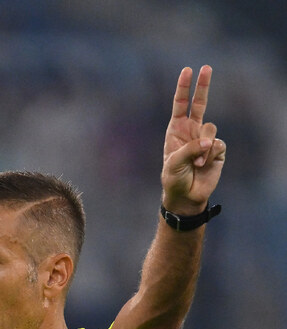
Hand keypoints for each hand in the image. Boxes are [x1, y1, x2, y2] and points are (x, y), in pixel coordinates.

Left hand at [161, 65, 225, 214]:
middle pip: (200, 103)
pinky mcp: (217, 150)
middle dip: (203, 85)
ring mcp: (205, 139)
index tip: (187, 70)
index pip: (180, 104)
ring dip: (204, 144)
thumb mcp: (174, 162)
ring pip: (210, 127)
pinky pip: (218, 143)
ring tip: (197, 162)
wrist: (186, 196)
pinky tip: (204, 165)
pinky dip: (211, 154)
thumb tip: (209, 141)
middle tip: (206, 67)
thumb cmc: (174, 179)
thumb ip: (190, 149)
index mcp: (177, 130)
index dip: (183, 88)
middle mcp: (192, 131)